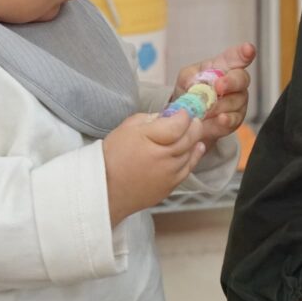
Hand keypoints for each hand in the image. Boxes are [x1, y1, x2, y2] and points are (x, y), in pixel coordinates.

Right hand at [102, 111, 205, 226]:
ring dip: (195, 141)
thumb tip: (166, 116)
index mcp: (151, 139)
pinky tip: (196, 149)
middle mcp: (164, 158)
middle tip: (193, 120)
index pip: (178, 124)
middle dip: (193, 126)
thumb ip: (149, 119)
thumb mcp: (127, 128)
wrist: (105, 189)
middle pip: (189, 139)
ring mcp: (169, 174)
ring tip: (195, 133)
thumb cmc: (112, 157)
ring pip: (191, 154)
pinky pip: (187, 169)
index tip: (183, 111)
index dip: (184, 115)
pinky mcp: (170, 186)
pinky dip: (193, 157)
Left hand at [172, 43, 255, 146]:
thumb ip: (190, 77)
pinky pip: (234, 119)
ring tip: (203, 109)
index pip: (237, 56)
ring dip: (218, 105)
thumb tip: (195, 84)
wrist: (188, 115)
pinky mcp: (236, 119)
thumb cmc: (190, 89)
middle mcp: (236, 82)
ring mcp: (238, 101)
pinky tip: (219, 119)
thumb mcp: (185, 78)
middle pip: (241, 79)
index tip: (248, 49)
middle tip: (218, 87)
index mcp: (224, 65)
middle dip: (230, 82)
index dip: (244, 52)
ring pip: (235, 101)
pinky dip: (224, 120)